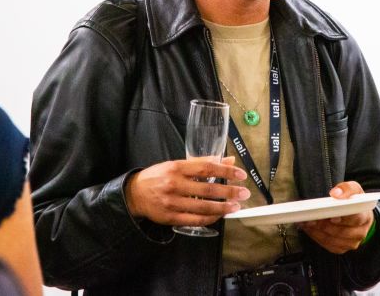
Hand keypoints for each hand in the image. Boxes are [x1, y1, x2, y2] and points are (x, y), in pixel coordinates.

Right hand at [125, 156, 249, 226]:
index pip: (206, 168)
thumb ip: (202, 163)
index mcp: (177, 167)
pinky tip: (219, 215)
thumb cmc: (159, 176)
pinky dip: (210, 218)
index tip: (241, 175)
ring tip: (236, 206)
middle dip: (229, 192)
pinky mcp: (171, 217)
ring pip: (203, 207)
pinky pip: (195, 220)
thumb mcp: (177, 164)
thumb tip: (228, 161)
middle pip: (207, 189)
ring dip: (223, 207)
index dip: (226, 172)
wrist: (135, 194)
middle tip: (244, 193)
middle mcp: (175, 184)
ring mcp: (172, 202)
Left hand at [298, 181, 373, 253]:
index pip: (356, 219)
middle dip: (324, 225)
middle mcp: (360, 233)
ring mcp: (351, 243)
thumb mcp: (354, 189)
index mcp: (365, 216)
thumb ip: (347, 188)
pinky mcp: (341, 248)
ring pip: (332, 240)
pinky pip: (327, 245)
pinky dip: (316, 236)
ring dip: (317, 231)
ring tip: (306, 222)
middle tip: (311, 218)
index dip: (343, 218)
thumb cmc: (354, 201)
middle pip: (341, 232)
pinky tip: (308, 228)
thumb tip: (335, 193)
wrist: (357, 215)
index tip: (331, 216)